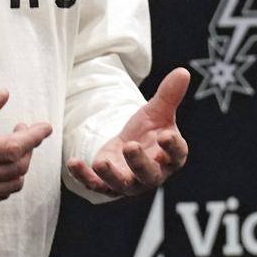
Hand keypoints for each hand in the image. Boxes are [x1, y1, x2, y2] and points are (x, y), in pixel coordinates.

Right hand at [0, 90, 52, 210]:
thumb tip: (4, 96)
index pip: (11, 148)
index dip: (33, 137)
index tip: (43, 127)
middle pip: (16, 168)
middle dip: (28, 148)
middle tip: (23, 130)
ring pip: (10, 185)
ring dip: (19, 165)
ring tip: (12, 146)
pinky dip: (6, 181)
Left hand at [67, 68, 190, 196]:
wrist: (130, 146)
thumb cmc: (149, 130)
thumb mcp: (157, 111)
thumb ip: (169, 95)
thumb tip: (183, 71)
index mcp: (171, 157)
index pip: (176, 154)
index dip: (172, 146)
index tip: (166, 135)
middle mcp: (153, 174)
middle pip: (149, 174)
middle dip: (139, 162)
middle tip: (131, 146)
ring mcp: (130, 183)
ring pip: (121, 184)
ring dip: (111, 175)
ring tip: (100, 161)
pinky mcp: (108, 185)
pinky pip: (95, 185)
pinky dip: (83, 177)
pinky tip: (73, 163)